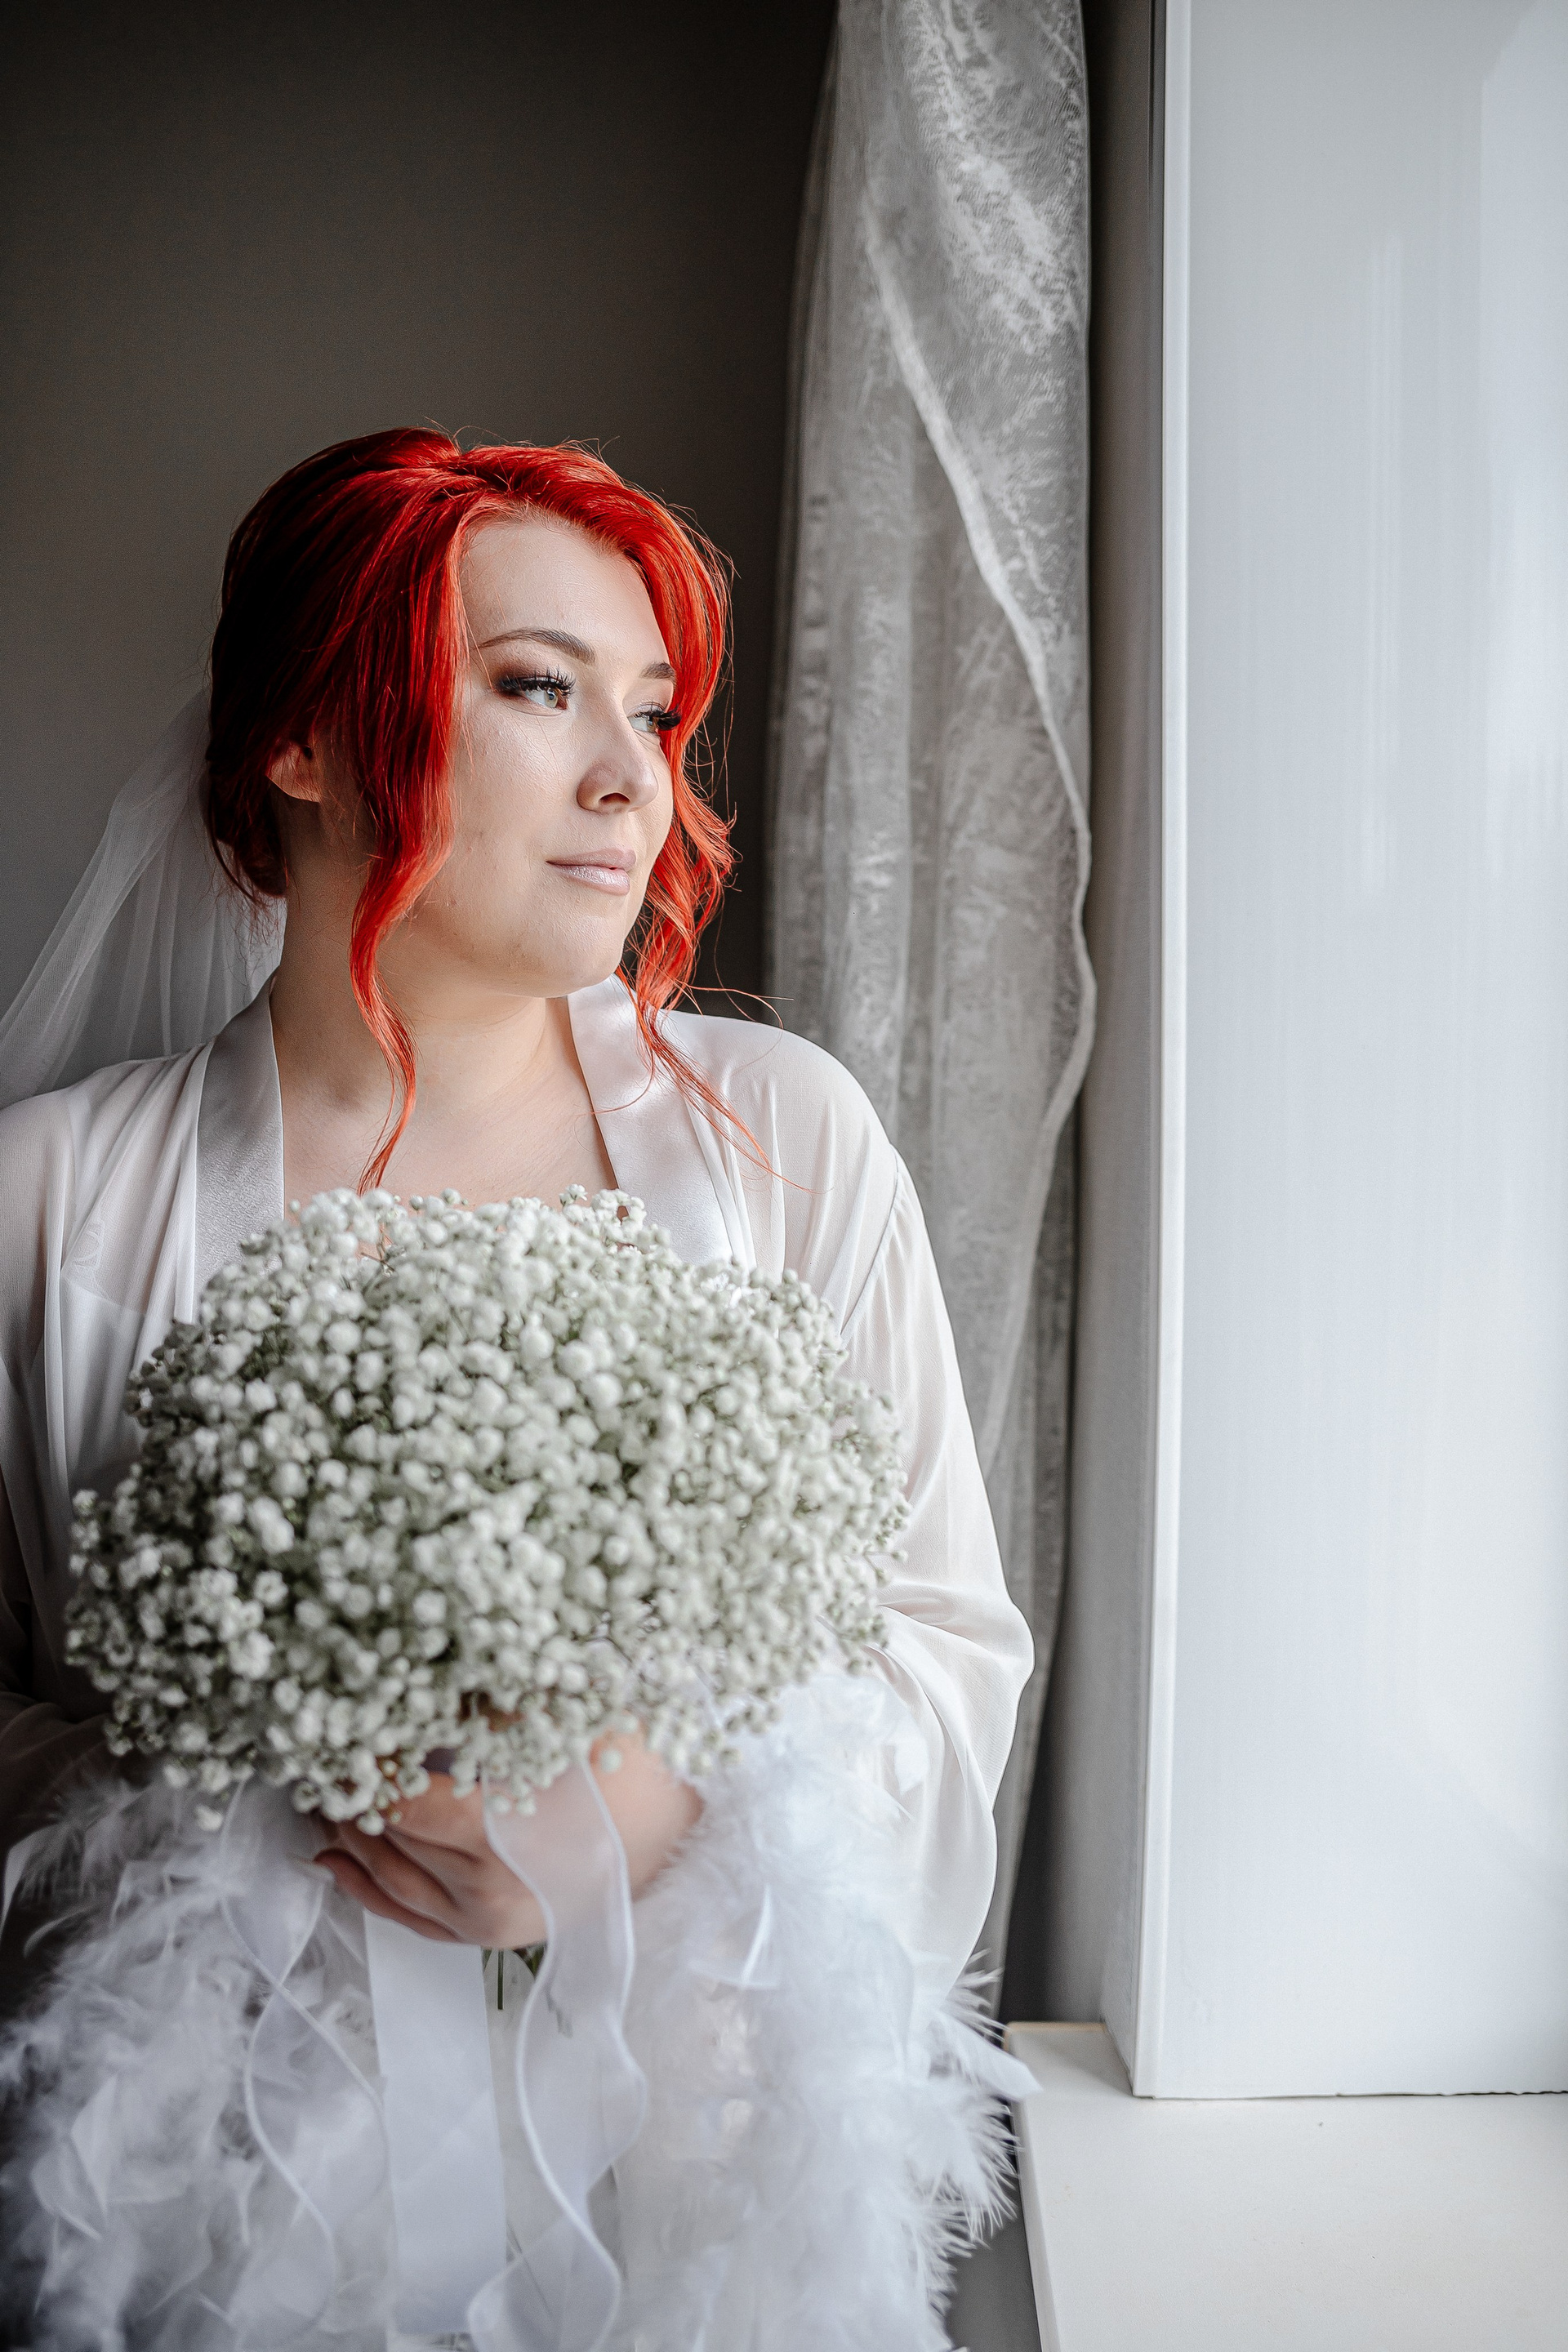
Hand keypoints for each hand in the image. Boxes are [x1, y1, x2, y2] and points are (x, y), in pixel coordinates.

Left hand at [315, 1729, 702, 1945]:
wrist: (683, 1843)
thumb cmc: (631, 1775)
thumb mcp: (562, 1717)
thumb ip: (484, 1700)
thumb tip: (414, 1672)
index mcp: (490, 1837)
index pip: (392, 1800)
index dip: (358, 1764)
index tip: (336, 1726)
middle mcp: (476, 1892)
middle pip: (380, 1838)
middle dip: (347, 1791)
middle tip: (320, 1745)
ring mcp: (480, 1923)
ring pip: (384, 1878)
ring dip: (348, 1832)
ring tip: (321, 1787)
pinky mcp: (486, 1937)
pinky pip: (405, 1917)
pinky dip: (364, 1887)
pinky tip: (333, 1857)